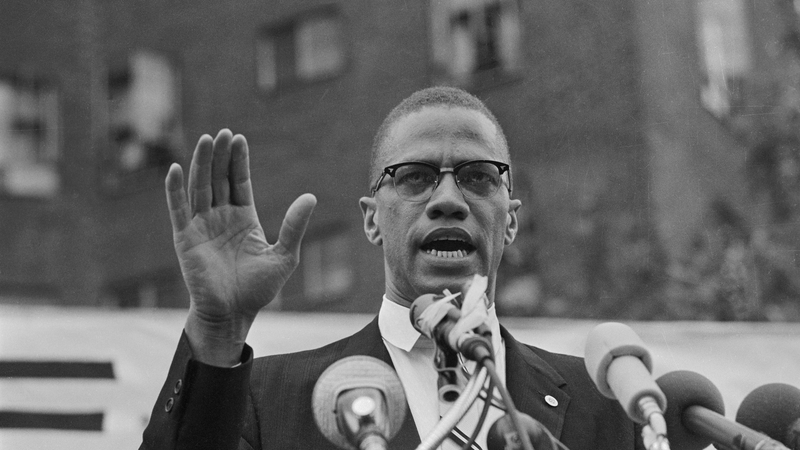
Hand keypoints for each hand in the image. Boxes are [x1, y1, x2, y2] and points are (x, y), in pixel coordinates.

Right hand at [166, 129, 315, 364]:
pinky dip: (175, 189)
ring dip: (201, 164)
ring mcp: (201, 226)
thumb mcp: (284, 255)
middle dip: (220, 156)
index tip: (239, 138)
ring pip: (199, 188)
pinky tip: (176, 168)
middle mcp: (220, 217)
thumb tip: (310, 197)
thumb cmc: (258, 289)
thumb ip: (293, 226)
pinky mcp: (185, 239)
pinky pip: (178, 210)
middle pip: (218, 179)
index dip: (238, 161)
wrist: (233, 314)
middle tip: (222, 132)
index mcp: (243, 218)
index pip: (239, 182)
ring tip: (205, 140)